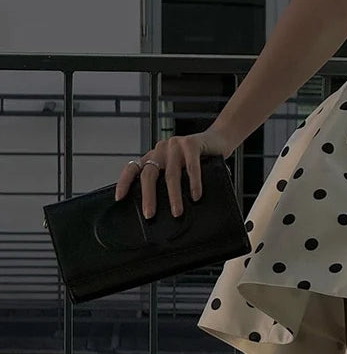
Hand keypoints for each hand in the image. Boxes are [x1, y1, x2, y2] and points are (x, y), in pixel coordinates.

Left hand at [114, 128, 233, 218]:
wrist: (219, 139)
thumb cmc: (198, 158)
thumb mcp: (179, 168)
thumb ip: (169, 180)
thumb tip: (164, 207)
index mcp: (154, 156)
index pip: (133, 168)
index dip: (124, 182)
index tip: (119, 198)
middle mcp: (161, 149)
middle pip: (149, 174)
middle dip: (148, 197)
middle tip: (149, 215)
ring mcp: (175, 145)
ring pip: (171, 174)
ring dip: (174, 196)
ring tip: (177, 212)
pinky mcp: (192, 143)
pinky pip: (191, 167)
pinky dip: (194, 183)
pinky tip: (195, 196)